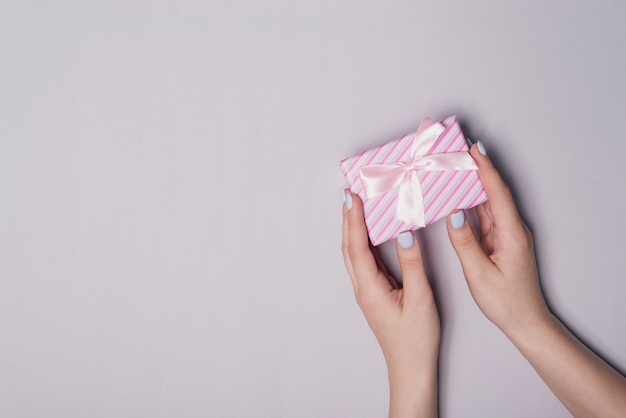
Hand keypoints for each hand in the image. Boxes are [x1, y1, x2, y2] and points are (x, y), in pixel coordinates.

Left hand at [342, 190, 439, 417]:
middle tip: (350, 192)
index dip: (354, 219)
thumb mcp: (421, 299)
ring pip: (353, 253)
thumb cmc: (416, 339)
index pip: (357, 246)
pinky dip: (361, 241)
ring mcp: (366, 291)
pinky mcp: (373, 293)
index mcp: (370, 287)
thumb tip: (406, 233)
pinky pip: (362, 261)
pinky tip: (368, 233)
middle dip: (348, 218)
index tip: (353, 196)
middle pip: (349, 246)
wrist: (410, 368)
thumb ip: (413, 265)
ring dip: (352, 228)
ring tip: (355, 206)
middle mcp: (363, 287)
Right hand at [445, 142, 625, 416]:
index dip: (485, 170)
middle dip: (477, 169)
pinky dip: (472, 202)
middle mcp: (511, 229)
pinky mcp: (500, 241)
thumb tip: (453, 214)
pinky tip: (460, 196)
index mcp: (511, 234)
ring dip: (474, 184)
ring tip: (456, 166)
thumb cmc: (505, 301)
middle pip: (494, 192)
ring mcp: (507, 234)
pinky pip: (485, 215)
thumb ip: (464, 243)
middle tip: (458, 150)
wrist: (525, 321)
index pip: (497, 194)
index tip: (472, 149)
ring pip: (488, 202)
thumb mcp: (479, 274)